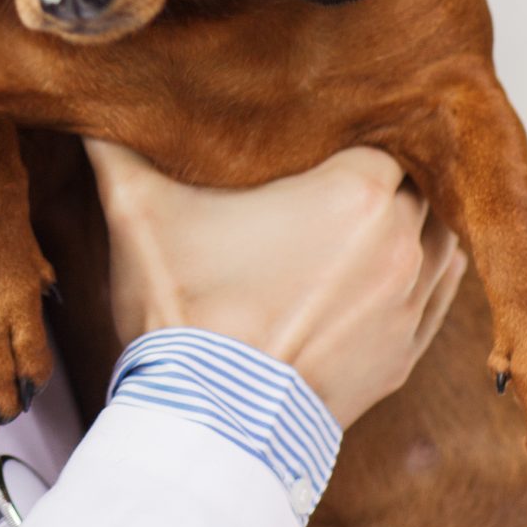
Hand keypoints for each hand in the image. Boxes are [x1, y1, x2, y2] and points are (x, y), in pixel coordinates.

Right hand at [84, 138, 467, 429]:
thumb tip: (88, 101)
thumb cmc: (182, 312)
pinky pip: (437, 294)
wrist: (209, 424)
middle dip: (380, 168)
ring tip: (366, 211)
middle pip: (414, 178)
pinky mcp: (404, 354)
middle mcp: (401, 240)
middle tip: (338, 162)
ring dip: (409, 218)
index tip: (319, 123)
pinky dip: (419, 272)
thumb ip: (117, 146)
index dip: (351, 121)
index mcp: (357, 191)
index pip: (381, 128)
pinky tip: (389, 261)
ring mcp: (409, 302)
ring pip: (439, 234)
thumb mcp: (139, 212)